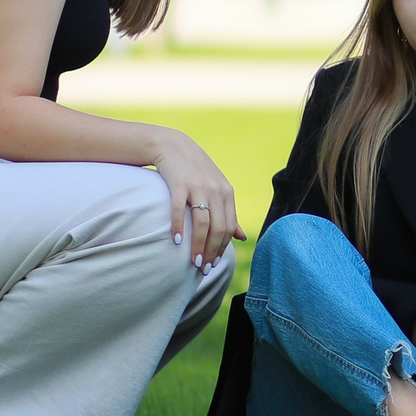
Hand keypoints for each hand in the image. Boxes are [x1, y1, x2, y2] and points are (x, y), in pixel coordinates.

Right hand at [152, 132, 243, 270]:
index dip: (221, 248)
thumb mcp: (217, 190)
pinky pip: (180, 209)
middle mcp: (215, 190)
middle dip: (211, 251)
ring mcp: (197, 186)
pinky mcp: (179, 183)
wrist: (174, 146)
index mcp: (227, 193)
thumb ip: (229, 214)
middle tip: (203, 268)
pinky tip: (176, 241)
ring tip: (193, 262)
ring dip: (198, 245)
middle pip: (218, 227)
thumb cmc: (196, 173)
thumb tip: (241, 238)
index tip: (213, 264)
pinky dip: (179, 226)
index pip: (228, 227)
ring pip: (202, 222)